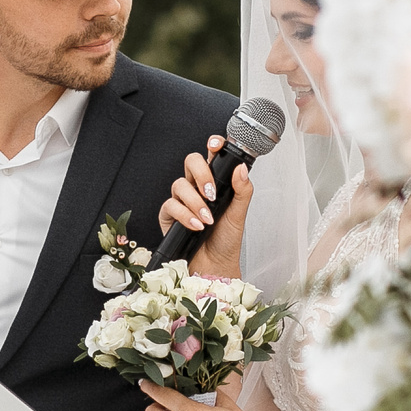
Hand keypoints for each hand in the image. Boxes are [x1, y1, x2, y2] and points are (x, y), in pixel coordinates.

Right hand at [155, 134, 253, 280]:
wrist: (214, 265)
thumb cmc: (226, 240)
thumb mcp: (239, 214)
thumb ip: (242, 190)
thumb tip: (241, 169)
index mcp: (215, 182)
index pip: (211, 156)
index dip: (212, 145)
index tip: (215, 145)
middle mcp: (197, 187)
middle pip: (191, 162)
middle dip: (201, 173)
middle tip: (211, 191)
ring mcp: (181, 200)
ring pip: (179, 183)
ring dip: (195, 202)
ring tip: (207, 218)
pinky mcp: (168, 215)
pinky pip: (171, 205)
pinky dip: (184, 215)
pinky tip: (196, 225)